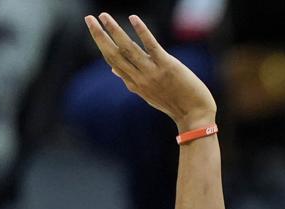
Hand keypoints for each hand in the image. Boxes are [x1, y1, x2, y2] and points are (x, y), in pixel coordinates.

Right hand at [85, 13, 215, 129]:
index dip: (101, 44)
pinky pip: (151, 46)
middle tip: (89, 18)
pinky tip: (133, 18)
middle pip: (114, 54)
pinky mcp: (167, 66)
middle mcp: (139, 78)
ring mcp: (152, 72)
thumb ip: (131, 80)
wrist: (195, 116)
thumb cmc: (174, 104)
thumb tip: (113, 69)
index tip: (93, 29)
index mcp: (134, 84)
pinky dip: (141, 31)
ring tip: (104, 16)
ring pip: (128, 48)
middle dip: (99, 36)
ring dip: (114, 30)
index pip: (112, 60)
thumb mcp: (148, 94)